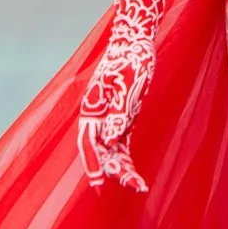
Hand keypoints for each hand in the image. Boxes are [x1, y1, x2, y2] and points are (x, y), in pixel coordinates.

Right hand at [77, 38, 153, 193]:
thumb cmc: (131, 60)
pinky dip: (125, 157)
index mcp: (92, 109)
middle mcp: (97, 117)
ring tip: (138, 185)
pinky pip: (120, 143)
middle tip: (133, 186)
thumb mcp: (127, 86)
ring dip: (121, 167)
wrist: (135, 42)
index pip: (89, 143)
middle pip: (100, 151)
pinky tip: (134, 172)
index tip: (99, 183)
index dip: (93, 164)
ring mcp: (108, 118)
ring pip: (111, 150)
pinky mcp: (121, 118)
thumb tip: (110, 140)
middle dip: (113, 170)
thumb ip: (118, 114)